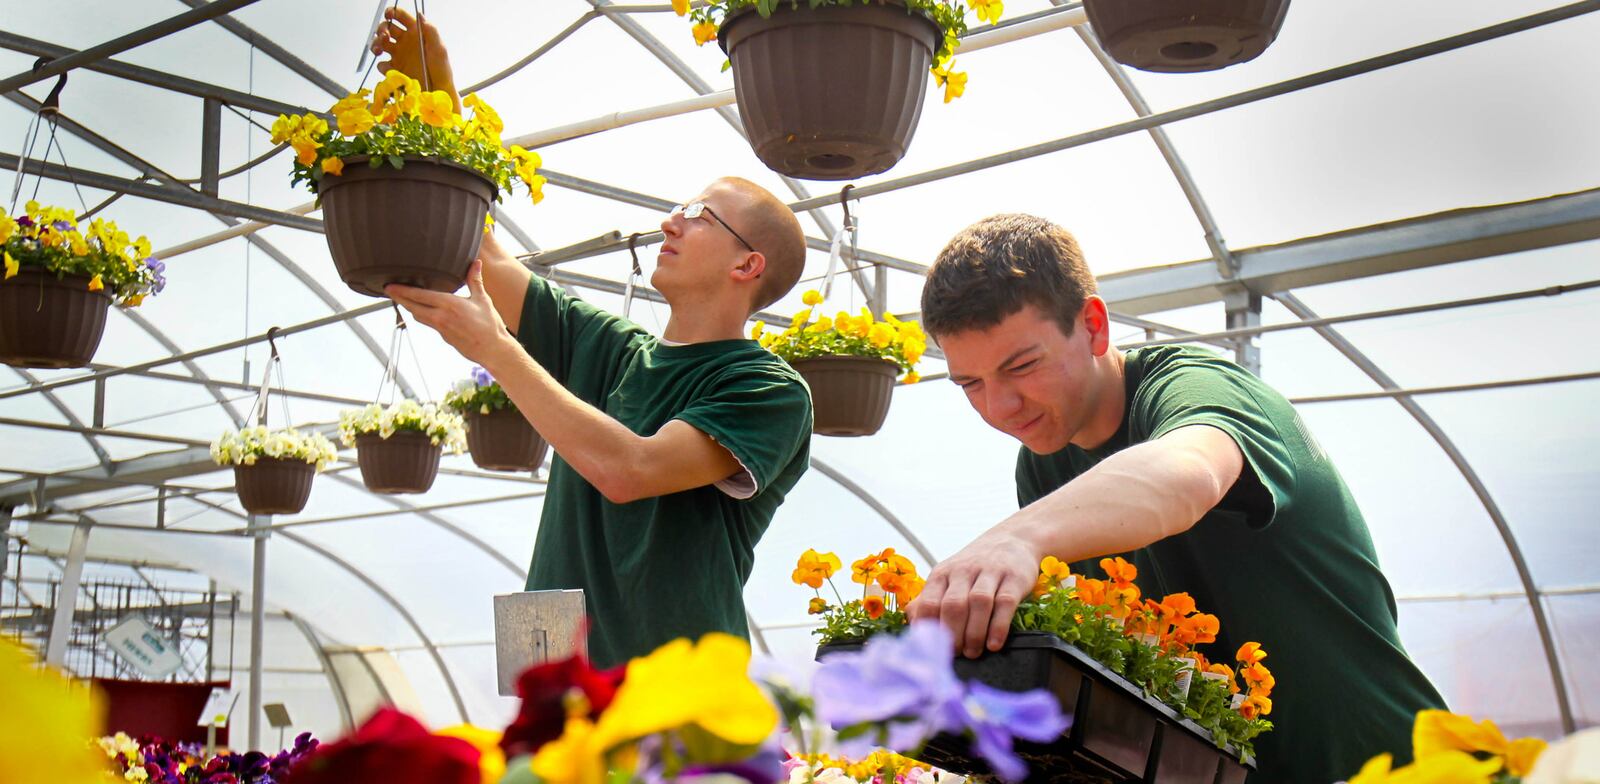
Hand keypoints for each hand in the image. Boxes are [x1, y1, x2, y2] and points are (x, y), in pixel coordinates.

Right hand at [369, 7, 457, 108]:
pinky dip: (383, 66)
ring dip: (375, 44)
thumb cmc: (442, 70)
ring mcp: (398, 55)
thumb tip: (420, 15)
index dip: (392, 12)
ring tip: (378, 50)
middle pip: (387, 28)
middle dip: (382, 29)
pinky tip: (390, 69)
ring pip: (380, 44)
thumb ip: (431, 31)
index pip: (401, 16)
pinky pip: (382, 65)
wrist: (439, 92)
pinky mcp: (394, 70)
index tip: (388, 15)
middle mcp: (405, 42)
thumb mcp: (440, 49)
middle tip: (385, 37)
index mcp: (415, 33)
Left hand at [386, 260, 515, 368]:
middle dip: (399, 298)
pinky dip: (422, 315)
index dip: (402, 291)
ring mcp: (440, 328)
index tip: (390, 286)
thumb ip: (475, 280)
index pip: (419, 295)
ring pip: (418, 316)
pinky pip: (428, 323)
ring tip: (402, 298)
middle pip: (412, 306)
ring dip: (409, 307)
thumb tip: (475, 263)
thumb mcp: (483, 300)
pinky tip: (423, 310)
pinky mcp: (443, 336)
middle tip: (388, 290)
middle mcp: (440, 317)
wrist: (492, 350)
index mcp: (449, 305)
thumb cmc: (490, 325)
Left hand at [906, 530, 1039, 658]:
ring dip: (974, 632)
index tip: (933, 650)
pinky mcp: (1014, 578)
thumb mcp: (947, 578)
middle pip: (953, 605)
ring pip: (979, 603)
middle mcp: (964, 571)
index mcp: (942, 574)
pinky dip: (999, 626)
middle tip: (956, 655)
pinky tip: (994, 644)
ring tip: (973, 653)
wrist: (1012, 539)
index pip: (928, 602)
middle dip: (953, 634)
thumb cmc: (974, 568)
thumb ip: (928, 600)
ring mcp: (990, 572)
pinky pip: (1005, 602)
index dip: (929, 629)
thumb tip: (912, 625)